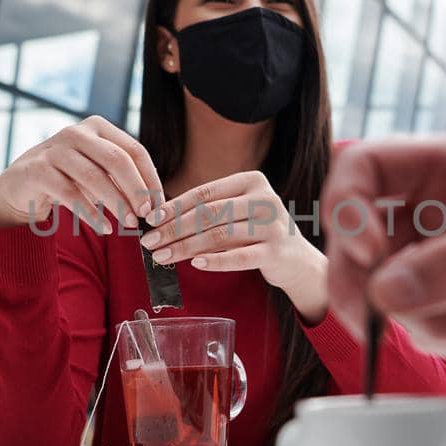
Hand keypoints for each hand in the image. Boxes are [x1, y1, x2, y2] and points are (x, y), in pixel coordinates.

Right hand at [0, 116, 164, 231]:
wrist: (21, 185)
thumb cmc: (68, 178)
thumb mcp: (97, 171)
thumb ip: (122, 178)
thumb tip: (156, 199)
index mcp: (97, 127)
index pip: (134, 150)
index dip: (150, 178)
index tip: (159, 204)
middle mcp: (76, 132)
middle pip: (117, 160)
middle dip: (136, 189)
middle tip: (147, 214)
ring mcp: (55, 149)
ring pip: (95, 177)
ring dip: (117, 203)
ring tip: (130, 224)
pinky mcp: (38, 170)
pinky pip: (71, 195)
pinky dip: (91, 214)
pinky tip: (105, 228)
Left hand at [141, 170, 327, 322]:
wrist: (295, 258)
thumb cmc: (256, 232)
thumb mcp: (238, 212)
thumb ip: (208, 211)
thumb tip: (160, 220)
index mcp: (252, 181)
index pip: (205, 192)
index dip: (175, 206)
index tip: (152, 219)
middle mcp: (265, 199)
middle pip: (210, 213)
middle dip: (175, 229)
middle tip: (150, 242)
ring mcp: (273, 225)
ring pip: (220, 235)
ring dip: (186, 247)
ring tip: (163, 256)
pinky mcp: (276, 252)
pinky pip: (239, 257)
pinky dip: (215, 261)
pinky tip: (194, 264)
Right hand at [321, 137, 445, 357]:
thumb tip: (385, 296)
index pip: (363, 168)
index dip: (347, 208)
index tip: (369, 253)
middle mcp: (433, 210)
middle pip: (355, 240)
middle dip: (360, 285)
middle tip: (375, 320)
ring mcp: (436, 255)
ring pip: (388, 295)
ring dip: (426, 317)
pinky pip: (424, 326)